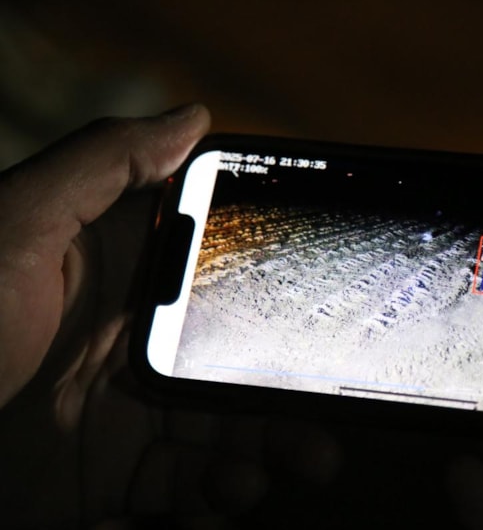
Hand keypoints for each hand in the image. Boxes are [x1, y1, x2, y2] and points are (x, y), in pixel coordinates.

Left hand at [0, 107, 340, 527]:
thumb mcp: (18, 224)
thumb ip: (103, 166)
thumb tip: (195, 115)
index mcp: (127, 284)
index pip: (224, 284)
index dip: (279, 297)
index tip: (325, 310)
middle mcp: (136, 349)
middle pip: (237, 370)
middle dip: (289, 395)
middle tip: (328, 419)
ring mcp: (126, 417)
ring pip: (225, 436)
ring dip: (270, 450)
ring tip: (304, 460)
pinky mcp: (110, 478)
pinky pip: (183, 492)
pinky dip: (218, 497)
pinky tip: (231, 494)